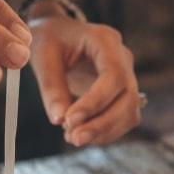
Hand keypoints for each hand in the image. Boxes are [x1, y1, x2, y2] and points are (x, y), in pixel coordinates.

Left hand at [29, 15, 140, 145]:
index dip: (95, 102)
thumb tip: (59, 120)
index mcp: (105, 40)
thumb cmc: (50, 39)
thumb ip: (51, 87)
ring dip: (104, 131)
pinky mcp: (121, 94)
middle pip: (128, 98)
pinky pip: (123, 119)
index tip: (70, 120)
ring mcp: (126, 76)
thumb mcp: (43, 57)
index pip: (113, 75)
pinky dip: (104, 132)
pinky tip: (80, 135)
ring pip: (130, 112)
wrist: (58, 34)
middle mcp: (122, 58)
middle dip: (102, 124)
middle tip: (73, 139)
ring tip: (73, 138)